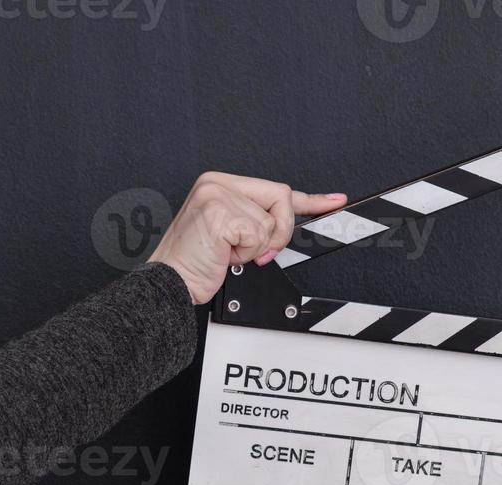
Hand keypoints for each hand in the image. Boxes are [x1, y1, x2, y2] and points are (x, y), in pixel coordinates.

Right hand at [146, 174, 348, 304]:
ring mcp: (217, 196)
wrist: (169, 283)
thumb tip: (288, 223)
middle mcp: (217, 184)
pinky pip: (258, 235)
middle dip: (278, 232)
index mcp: (219, 184)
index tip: (333, 201)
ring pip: (270, 222)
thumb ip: (256, 222)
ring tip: (227, 252)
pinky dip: (247, 253)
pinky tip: (224, 254)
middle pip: (281, 198)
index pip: (274, 189)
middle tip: (255, 251)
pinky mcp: (220, 214)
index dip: (308, 199)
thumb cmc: (193, 263)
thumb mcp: (230, 235)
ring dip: (255, 248)